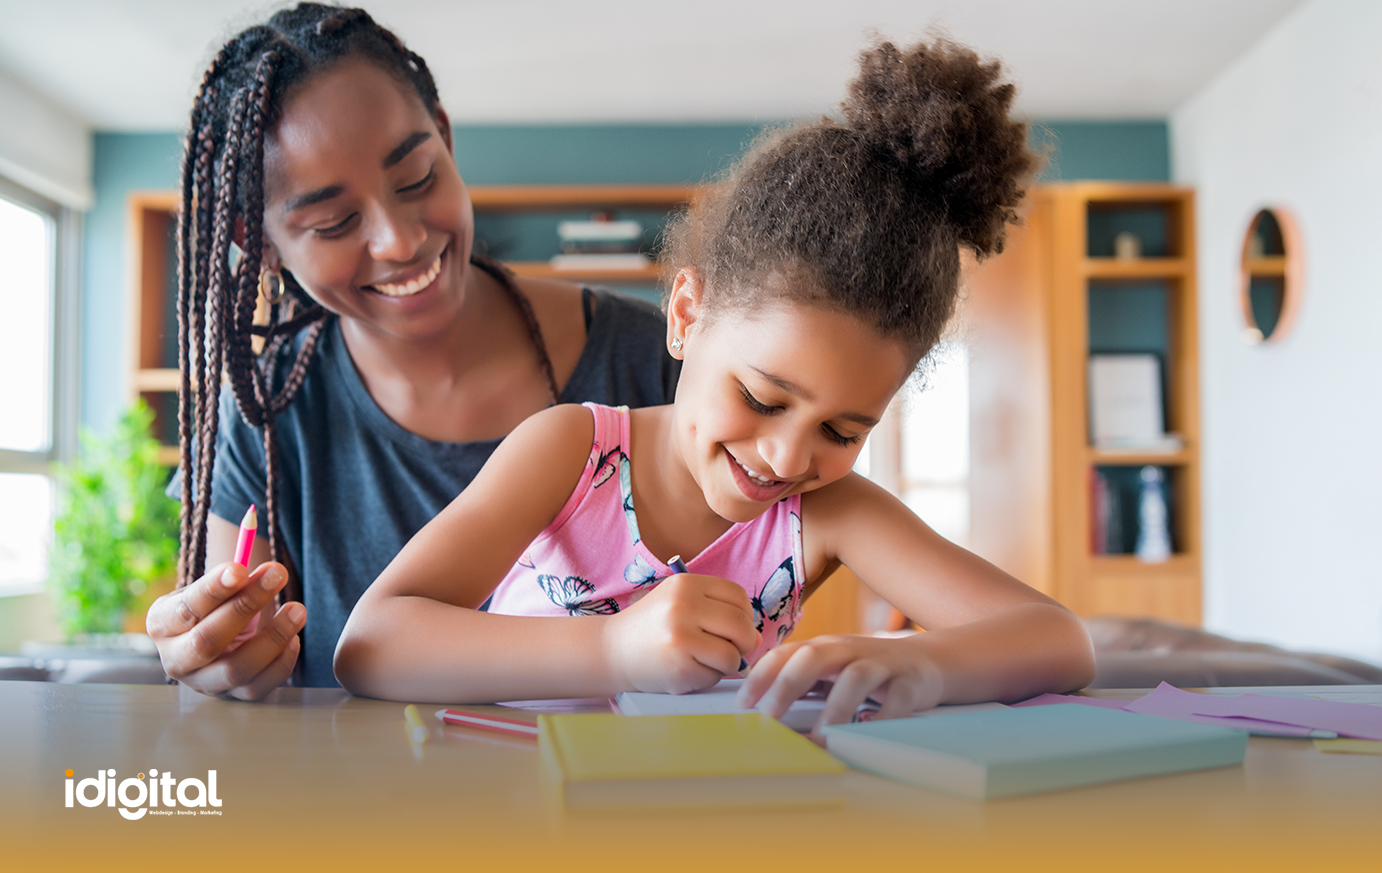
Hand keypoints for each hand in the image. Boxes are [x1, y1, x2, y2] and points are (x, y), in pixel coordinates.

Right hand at [146, 561, 305, 700]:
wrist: (218, 638)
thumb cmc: (215, 608)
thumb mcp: (213, 590)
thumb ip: (231, 580)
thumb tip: (262, 572)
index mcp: (162, 624)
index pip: (186, 608)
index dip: (214, 589)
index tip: (241, 568)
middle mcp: (176, 660)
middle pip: (208, 642)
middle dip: (245, 606)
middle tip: (277, 575)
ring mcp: (203, 684)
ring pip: (236, 670)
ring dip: (273, 638)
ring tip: (297, 610)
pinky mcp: (231, 697)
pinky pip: (258, 688)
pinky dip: (281, 663)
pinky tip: (294, 639)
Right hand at [602, 572, 758, 694]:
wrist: (611, 651)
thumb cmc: (653, 627)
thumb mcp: (680, 602)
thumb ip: (717, 610)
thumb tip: (758, 636)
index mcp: (686, 584)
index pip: (739, 597)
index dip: (744, 616)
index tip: (734, 628)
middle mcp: (684, 606)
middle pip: (741, 626)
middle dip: (744, 643)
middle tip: (731, 650)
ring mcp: (681, 637)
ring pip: (732, 655)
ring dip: (725, 664)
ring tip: (703, 660)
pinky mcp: (679, 667)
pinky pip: (715, 677)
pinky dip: (707, 678)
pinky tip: (687, 670)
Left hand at [736, 634, 943, 733]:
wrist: (929, 661)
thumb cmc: (869, 670)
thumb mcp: (832, 668)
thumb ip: (801, 681)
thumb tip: (758, 707)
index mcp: (825, 647)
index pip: (786, 654)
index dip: (761, 675)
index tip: (742, 703)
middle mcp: (849, 650)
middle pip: (814, 657)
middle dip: (788, 684)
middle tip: (770, 716)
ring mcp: (881, 664)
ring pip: (855, 678)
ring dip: (834, 709)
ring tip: (820, 738)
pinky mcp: (910, 683)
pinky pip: (896, 700)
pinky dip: (881, 720)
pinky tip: (866, 738)